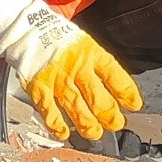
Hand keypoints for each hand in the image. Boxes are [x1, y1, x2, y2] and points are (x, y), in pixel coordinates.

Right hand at [0, 0, 142, 139]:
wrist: (28, 28)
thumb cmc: (59, 37)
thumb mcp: (86, 44)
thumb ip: (99, 65)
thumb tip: (116, 89)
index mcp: (92, 53)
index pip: (115, 76)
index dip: (127, 93)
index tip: (134, 105)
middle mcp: (77, 67)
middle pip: (99, 99)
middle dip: (110, 116)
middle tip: (115, 124)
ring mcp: (58, 79)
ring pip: (77, 109)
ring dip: (89, 125)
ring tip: (95, 132)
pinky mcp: (39, 88)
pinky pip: (50, 112)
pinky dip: (57, 126)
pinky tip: (63, 133)